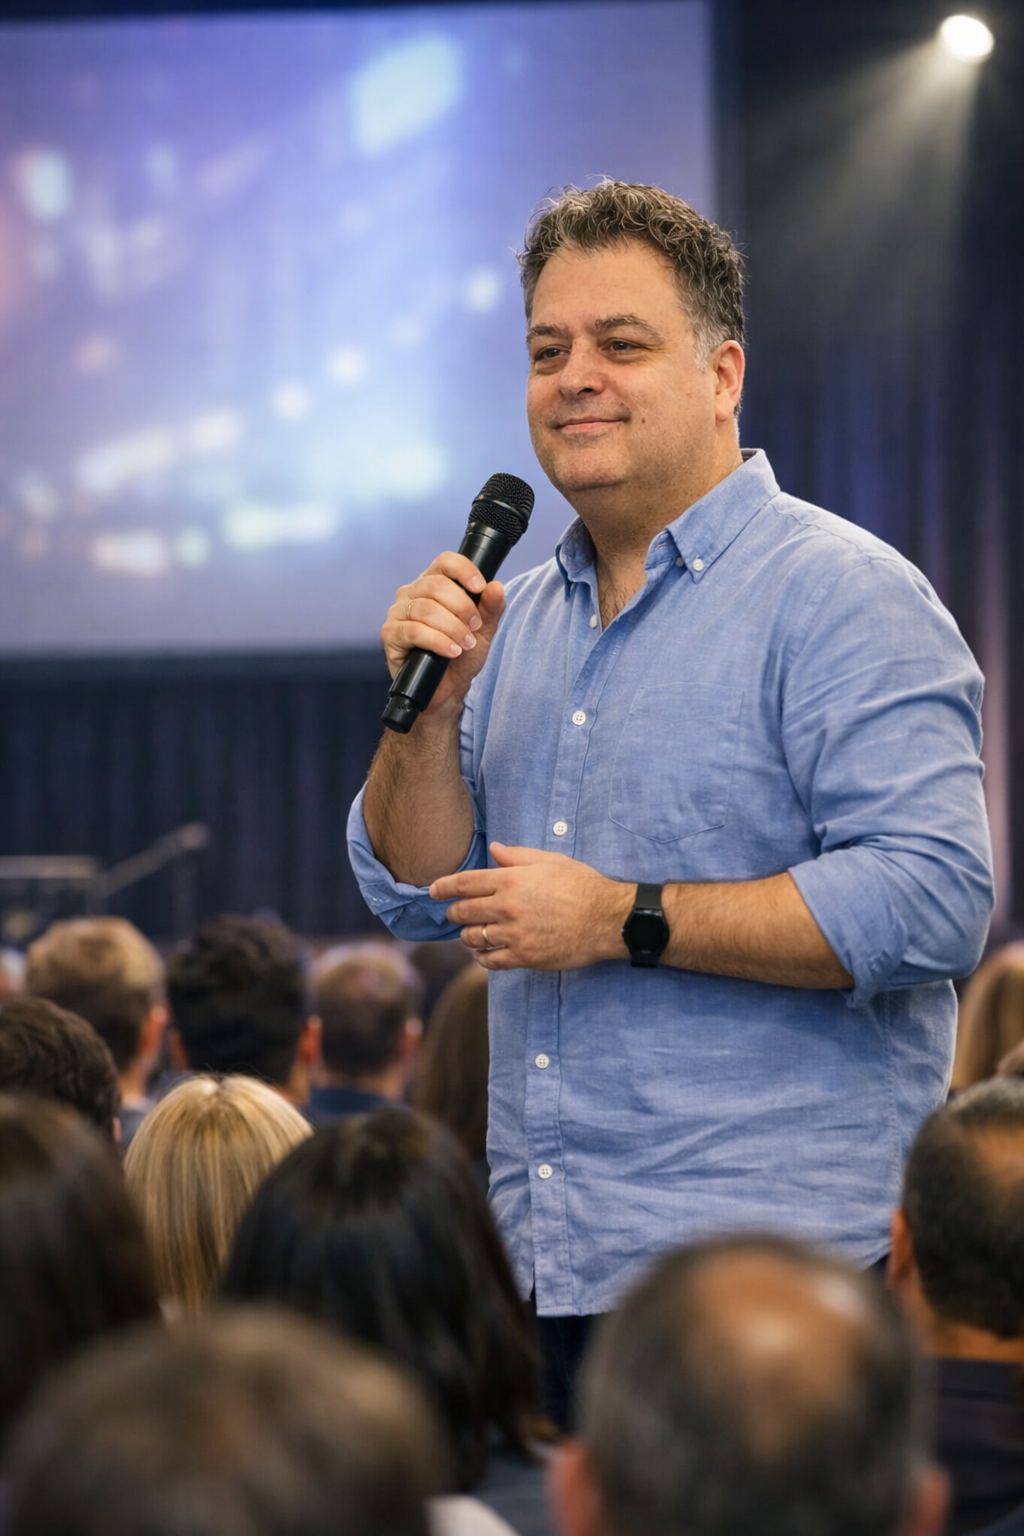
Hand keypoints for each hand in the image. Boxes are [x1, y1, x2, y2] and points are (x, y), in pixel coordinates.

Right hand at [383, 553, 505, 716]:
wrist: (447, 689)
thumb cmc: (462, 655)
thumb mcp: (483, 631)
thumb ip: (491, 608)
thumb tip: (497, 586)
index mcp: (432, 583)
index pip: (444, 562)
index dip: (463, 570)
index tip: (480, 587)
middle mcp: (411, 593)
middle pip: (436, 585)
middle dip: (462, 607)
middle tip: (475, 627)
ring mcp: (398, 613)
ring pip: (425, 608)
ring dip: (452, 627)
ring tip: (465, 644)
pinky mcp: (390, 635)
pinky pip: (414, 631)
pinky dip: (438, 641)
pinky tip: (451, 651)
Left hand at [430, 843, 632, 970]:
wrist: (607, 919)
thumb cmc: (581, 885)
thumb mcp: (550, 861)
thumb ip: (517, 857)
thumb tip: (493, 850)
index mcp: (511, 881)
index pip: (465, 883)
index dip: (444, 887)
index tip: (433, 890)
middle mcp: (507, 907)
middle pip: (463, 912)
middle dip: (453, 912)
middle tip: (453, 913)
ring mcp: (514, 934)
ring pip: (473, 938)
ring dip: (466, 936)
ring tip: (469, 934)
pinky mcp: (524, 957)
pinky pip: (491, 961)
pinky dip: (481, 957)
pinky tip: (482, 953)